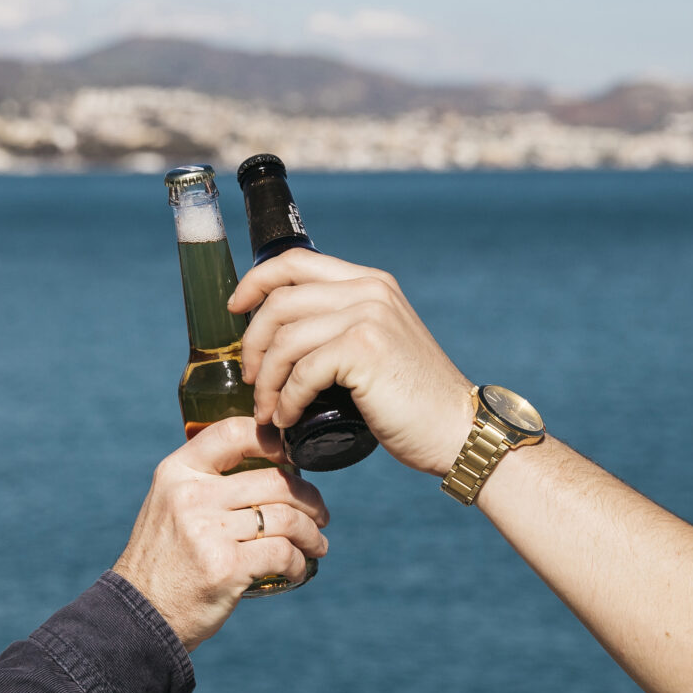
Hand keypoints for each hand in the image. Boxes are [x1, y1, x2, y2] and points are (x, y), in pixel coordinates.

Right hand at [111, 419, 329, 649]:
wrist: (141, 614)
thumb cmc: (164, 559)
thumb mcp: (168, 505)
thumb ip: (204, 482)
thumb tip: (269, 464)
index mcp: (177, 473)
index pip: (234, 433)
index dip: (273, 439)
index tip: (293, 457)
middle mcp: (191, 497)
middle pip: (274, 480)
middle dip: (309, 497)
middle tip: (320, 514)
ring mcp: (208, 532)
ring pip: (286, 517)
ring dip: (312, 533)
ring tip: (317, 544)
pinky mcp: (226, 567)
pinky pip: (283, 553)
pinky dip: (300, 562)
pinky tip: (299, 569)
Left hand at [229, 250, 477, 476]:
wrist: (458, 430)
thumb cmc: (412, 401)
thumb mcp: (378, 346)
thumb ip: (342, 327)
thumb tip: (279, 337)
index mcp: (369, 282)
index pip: (295, 261)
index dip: (255, 281)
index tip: (234, 309)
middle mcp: (368, 290)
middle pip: (279, 300)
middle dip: (251, 343)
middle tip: (251, 380)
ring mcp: (368, 316)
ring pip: (284, 338)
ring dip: (265, 380)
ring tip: (266, 409)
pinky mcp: (364, 349)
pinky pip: (301, 371)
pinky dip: (285, 399)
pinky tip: (287, 419)